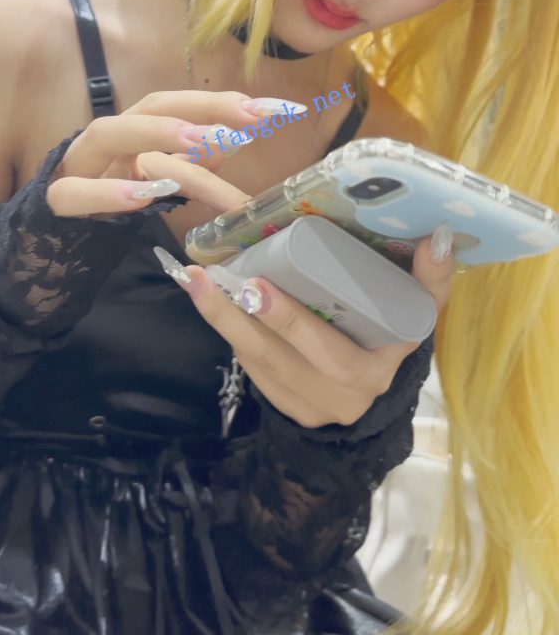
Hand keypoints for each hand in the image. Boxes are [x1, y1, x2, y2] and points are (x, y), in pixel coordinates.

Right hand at [46, 90, 266, 217]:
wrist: (50, 243)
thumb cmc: (110, 202)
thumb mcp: (159, 180)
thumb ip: (192, 161)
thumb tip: (233, 138)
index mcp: (134, 130)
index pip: (181, 104)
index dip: (226, 102)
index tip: (279, 110)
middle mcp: (107, 137)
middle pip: (150, 106)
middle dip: (201, 107)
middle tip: (250, 119)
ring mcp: (78, 165)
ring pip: (108, 134)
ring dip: (156, 134)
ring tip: (201, 141)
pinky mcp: (56, 201)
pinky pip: (75, 193)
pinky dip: (109, 193)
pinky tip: (144, 197)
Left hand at [178, 234, 453, 427]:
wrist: (359, 404)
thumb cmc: (382, 341)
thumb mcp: (408, 313)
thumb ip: (427, 278)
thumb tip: (440, 233)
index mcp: (392, 358)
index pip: (392, 334)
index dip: (384, 302)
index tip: (348, 275)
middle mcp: (357, 389)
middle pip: (320, 356)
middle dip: (284, 320)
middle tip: (250, 285)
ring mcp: (317, 403)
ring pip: (272, 363)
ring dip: (232, 321)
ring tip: (200, 282)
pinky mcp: (285, 406)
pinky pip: (254, 368)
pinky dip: (231, 331)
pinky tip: (208, 299)